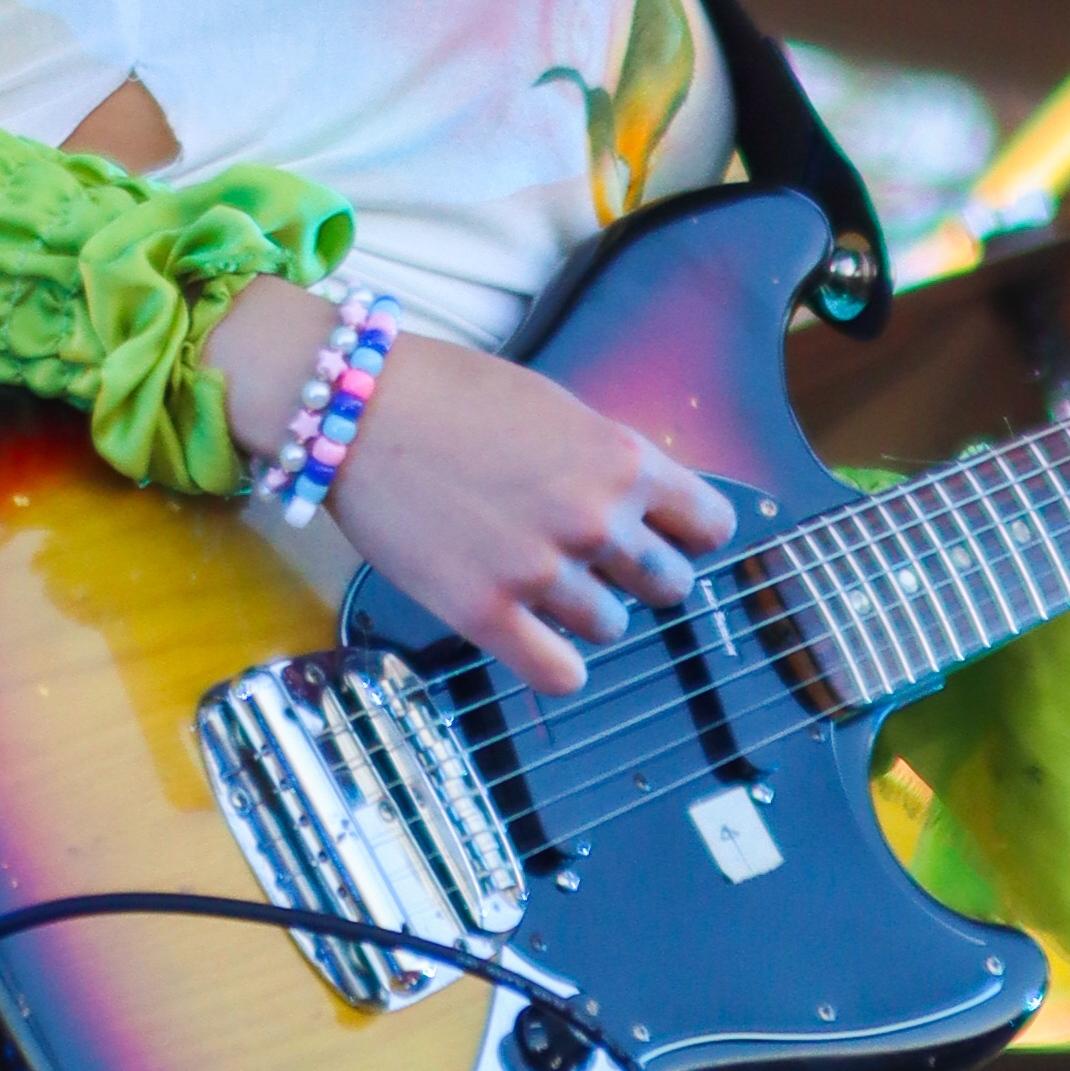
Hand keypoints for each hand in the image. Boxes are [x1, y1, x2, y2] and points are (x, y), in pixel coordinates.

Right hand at [203, 291, 733, 702]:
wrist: (357, 408)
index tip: (668, 538)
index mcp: (622, 460)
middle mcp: (595, 519)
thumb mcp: (558, 409)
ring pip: (611, 628)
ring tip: (543, 582)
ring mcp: (541, 571)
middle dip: (640, 577)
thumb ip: (609, 463)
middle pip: (669, 586)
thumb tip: (648, 512)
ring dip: (587, 613)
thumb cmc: (452, 395)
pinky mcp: (485, 613)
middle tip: (595, 561)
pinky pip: (560, 675)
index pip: (711, 527)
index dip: (690, 535)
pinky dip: (558, 666)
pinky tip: (537, 640)